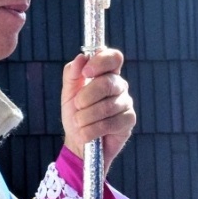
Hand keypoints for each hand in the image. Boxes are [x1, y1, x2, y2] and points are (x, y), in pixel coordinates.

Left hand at [62, 48, 134, 173]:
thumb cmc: (75, 114)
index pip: (113, 58)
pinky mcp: (129, 120)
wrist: (77, 141)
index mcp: (106, 73)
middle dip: (86, 96)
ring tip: (79, 123)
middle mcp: (119, 85)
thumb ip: (72, 73)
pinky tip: (87, 133)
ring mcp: (126, 102)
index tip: (86, 73)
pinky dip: (92, 130)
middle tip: (77, 106)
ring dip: (86, 117)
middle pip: (108, 83)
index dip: (100, 62)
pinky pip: (110, 123)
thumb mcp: (68, 92)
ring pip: (107, 106)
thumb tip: (81, 57)